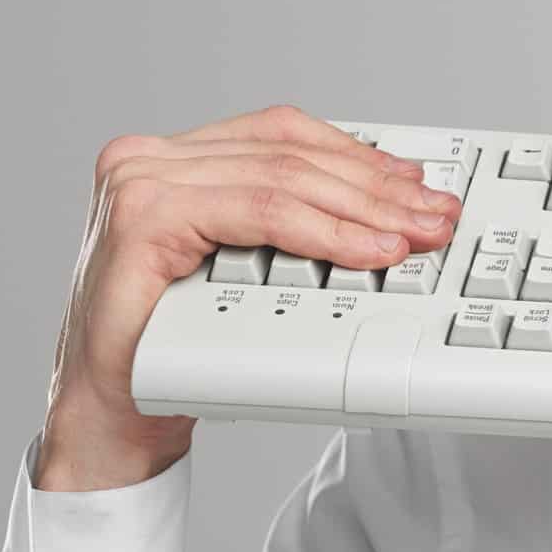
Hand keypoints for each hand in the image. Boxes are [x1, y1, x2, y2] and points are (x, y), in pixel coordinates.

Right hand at [36, 104, 460, 490]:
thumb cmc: (174, 347)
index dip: (359, 157)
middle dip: (377, 187)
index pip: (283, 135)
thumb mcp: (243, 266)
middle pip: (291, 154)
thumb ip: (288, 222)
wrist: (114, 416)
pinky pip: (260, 214)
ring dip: (364, 209)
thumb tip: (387, 202)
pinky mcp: (144, 217)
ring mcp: (141, 182)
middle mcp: (149, 159)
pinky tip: (369, 252)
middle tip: (437, 215)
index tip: (419, 186)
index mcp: (172, 159)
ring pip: (283, 179)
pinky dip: (325, 233)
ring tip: (414, 237)